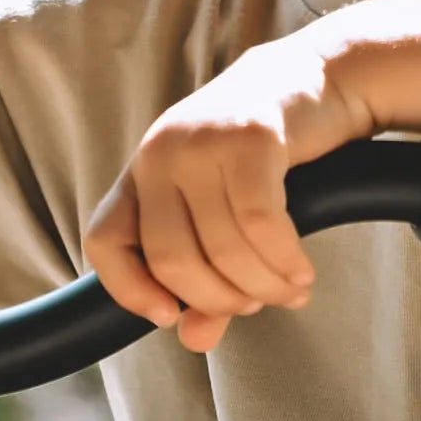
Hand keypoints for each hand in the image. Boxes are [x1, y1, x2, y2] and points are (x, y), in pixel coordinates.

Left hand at [86, 33, 364, 355]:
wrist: (315, 79)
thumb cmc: (263, 156)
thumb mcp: (224, 212)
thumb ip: (206, 278)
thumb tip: (195, 341)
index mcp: (142, 175)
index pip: (105, 242)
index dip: (129, 289)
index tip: (169, 316)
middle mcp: (160, 155)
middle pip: (171, 259)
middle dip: (218, 298)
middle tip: (255, 306)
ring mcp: (202, 143)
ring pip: (223, 248)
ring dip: (263, 287)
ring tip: (291, 292)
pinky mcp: (251, 139)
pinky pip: (262, 225)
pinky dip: (285, 262)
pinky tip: (302, 274)